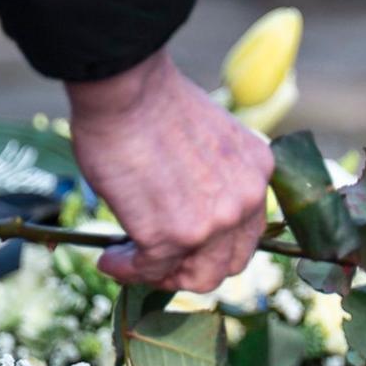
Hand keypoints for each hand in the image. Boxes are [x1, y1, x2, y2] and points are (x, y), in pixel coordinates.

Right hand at [66, 50, 273, 292]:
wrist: (127, 87)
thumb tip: (182, 209)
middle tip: (157, 262)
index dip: (213, 247)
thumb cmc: (153, 102)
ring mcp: (211, 223)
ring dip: (161, 276)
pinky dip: (126, 269)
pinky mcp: (171, 236)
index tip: (184, 246)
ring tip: (130, 262)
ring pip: (197, 278)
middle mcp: (245, 201)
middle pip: (229, 264)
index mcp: (257, 172)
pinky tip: (108, 258)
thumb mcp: (209, 141)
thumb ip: (212, 179)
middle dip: (191, 268)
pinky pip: (149, 270)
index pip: (246, 233)